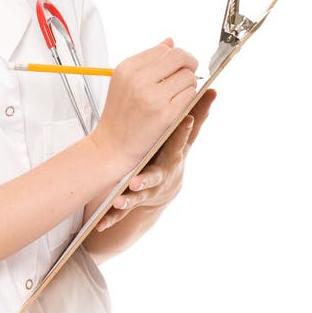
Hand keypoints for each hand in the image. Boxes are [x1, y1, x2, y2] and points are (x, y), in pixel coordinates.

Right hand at [91, 37, 198, 172]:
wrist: (112, 146)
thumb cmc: (120, 114)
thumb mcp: (126, 81)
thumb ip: (149, 61)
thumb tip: (170, 41)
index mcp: (126, 67)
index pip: (164, 49)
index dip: (175, 57)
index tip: (175, 68)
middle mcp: (138, 79)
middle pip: (179, 57)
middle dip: (189, 64)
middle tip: (187, 75)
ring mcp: (152, 96)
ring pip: (188, 76)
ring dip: (189, 84)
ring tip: (178, 94)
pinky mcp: (165, 113)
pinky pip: (190, 94)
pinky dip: (190, 98)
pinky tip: (179, 105)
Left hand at [96, 88, 216, 231]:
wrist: (165, 189)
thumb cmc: (174, 155)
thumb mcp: (186, 139)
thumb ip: (197, 115)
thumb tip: (212, 89)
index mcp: (172, 156)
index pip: (178, 140)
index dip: (184, 129)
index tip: (187, 117)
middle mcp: (161, 174)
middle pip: (155, 175)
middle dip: (148, 176)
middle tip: (137, 178)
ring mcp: (147, 190)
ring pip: (137, 196)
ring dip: (128, 199)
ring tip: (117, 200)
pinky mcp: (133, 201)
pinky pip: (121, 212)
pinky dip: (111, 217)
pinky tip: (100, 224)